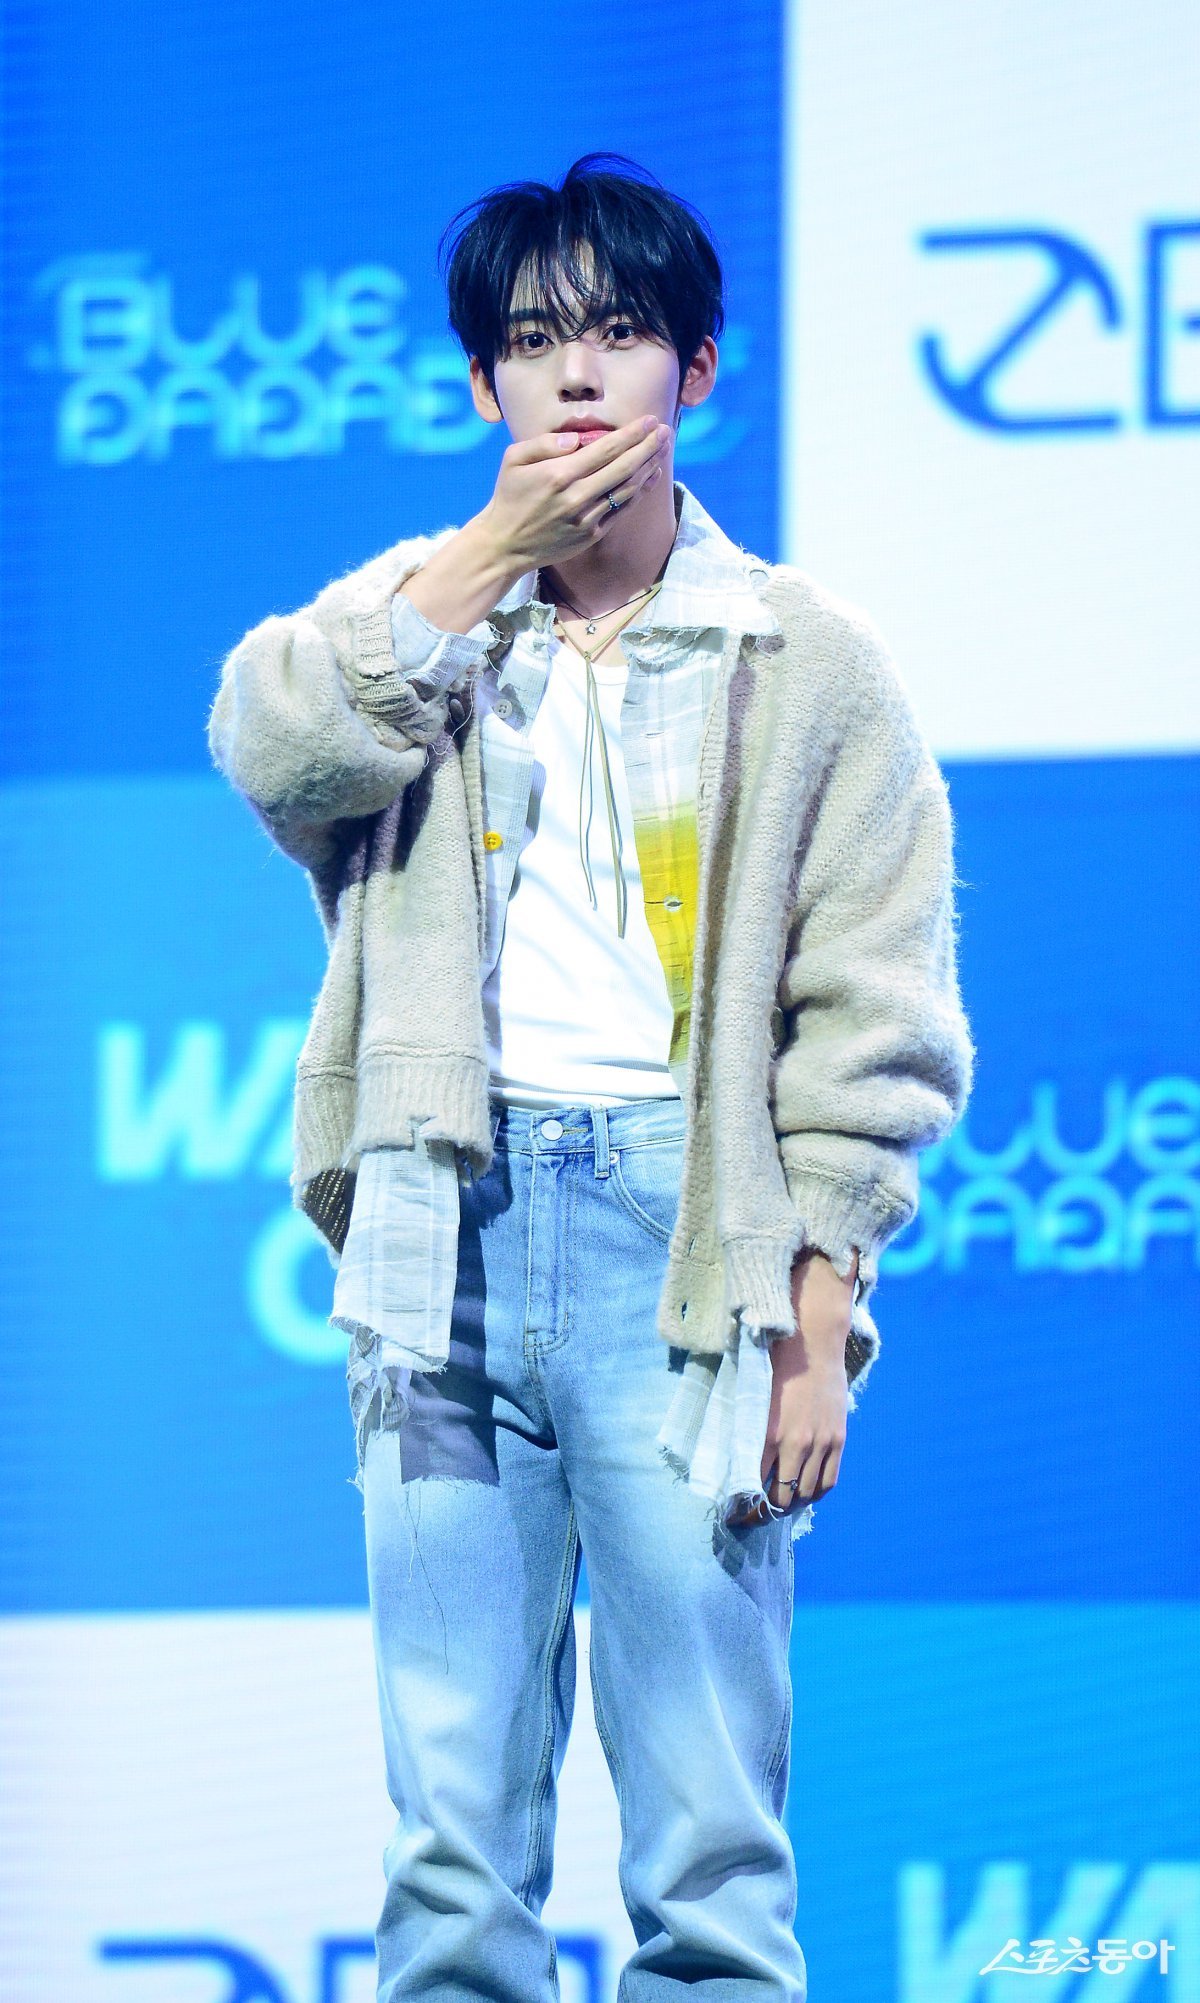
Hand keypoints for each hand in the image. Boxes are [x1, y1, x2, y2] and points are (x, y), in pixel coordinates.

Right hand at [475, 416, 671, 573]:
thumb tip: (577, 439)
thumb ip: (544, 443)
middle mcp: (576, 497)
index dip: (632, 434)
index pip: (605, 449)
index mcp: (558, 474)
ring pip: (627, 489)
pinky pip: (622, 510)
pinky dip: (640, 491)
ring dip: (649, 467)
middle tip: (666, 431)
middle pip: (623, 467)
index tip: (650, 420)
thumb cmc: (510, 496)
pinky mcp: (591, 534)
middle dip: (648, 447)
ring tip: (664, 449)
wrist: (505, 545)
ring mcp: (586, 518)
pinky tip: (651, 476)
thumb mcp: (513, 460)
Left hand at [728, 1247, 858, 1527]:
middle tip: (754, 1516)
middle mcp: (797, 1444)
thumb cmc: (777, 1363)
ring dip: (792, 1504)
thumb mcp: (754, 1398)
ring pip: (807, 1493)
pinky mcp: (838, 1439)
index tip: (733, 1514)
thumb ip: (748, 1430)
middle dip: (766, 1511)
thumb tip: (735, 1461)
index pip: (754, 1483)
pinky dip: (816, 1493)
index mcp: (770, 1433)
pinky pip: (829, 1480)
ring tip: (779, 1505)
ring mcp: (822, 1443)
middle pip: (782, 1496)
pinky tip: (805, 1493)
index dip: (743, 1505)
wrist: (814, 1341)